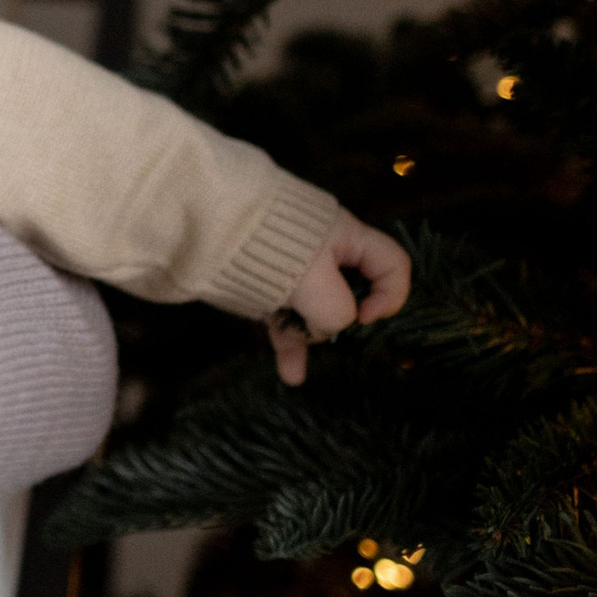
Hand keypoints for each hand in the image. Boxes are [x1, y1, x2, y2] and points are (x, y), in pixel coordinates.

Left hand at [270, 215, 411, 383]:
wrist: (204, 221)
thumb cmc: (269, 244)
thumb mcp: (313, 279)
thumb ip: (334, 309)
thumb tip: (329, 329)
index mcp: (347, 238)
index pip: (393, 264)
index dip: (390, 295)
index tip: (364, 316)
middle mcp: (327, 253)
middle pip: (354, 293)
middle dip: (344, 321)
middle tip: (328, 332)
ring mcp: (296, 271)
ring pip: (316, 311)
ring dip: (311, 338)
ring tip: (298, 365)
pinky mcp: (270, 286)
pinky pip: (287, 319)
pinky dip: (289, 344)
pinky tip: (291, 375)